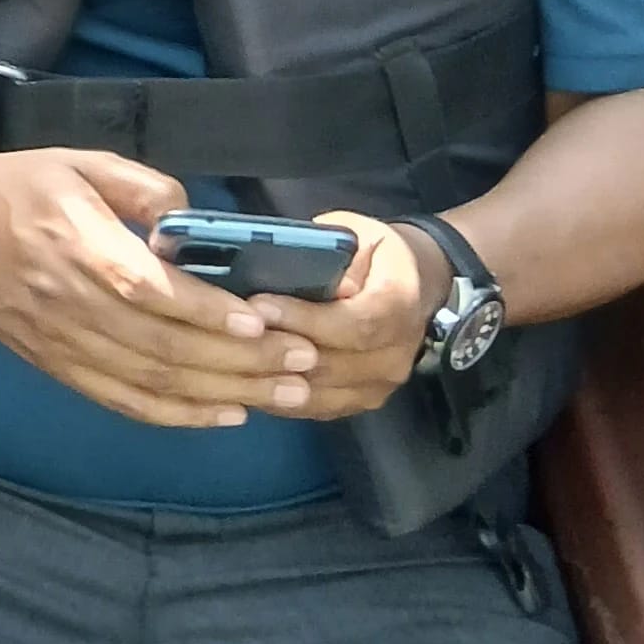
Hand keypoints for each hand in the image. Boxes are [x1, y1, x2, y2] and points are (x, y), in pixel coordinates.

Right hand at [0, 151, 330, 426]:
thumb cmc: (12, 186)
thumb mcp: (76, 160)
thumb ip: (141, 184)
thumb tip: (193, 217)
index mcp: (77, 245)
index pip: (149, 291)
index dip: (208, 312)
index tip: (264, 320)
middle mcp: (70, 304)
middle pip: (164, 348)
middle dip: (242, 361)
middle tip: (305, 362)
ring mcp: (62, 343)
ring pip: (152, 383)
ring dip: (225, 393)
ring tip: (286, 393)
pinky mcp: (56, 366)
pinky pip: (123, 402)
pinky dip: (178, 416)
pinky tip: (226, 413)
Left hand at [242, 213, 435, 418]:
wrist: (414, 284)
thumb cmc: (376, 254)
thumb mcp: (361, 235)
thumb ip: (342, 255)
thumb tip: (323, 281)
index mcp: (399, 307)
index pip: (352, 325)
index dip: (304, 320)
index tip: (258, 307)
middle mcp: (396, 355)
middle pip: (331, 365)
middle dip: (276, 350)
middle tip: (229, 332)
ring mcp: (380, 385)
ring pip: (318, 393)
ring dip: (271, 379)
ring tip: (228, 356)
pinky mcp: (361, 401)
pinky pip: (315, 408)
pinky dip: (278, 396)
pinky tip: (245, 377)